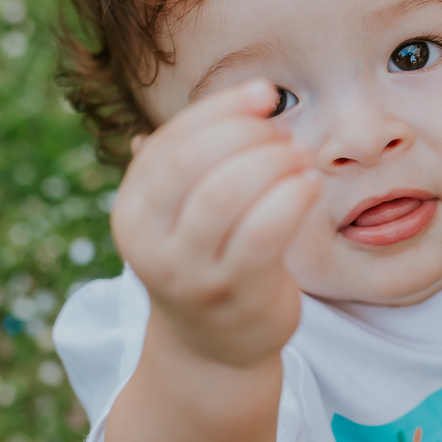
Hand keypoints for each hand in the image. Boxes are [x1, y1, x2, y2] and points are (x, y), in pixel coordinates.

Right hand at [110, 80, 320, 368]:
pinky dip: (291, 198)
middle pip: (194, 161)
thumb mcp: (183, 211)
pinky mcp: (235, 294)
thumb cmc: (208, 258)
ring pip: (227, 193)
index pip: (171, 141)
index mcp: (132, 211)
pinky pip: (263, 233)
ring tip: (300, 160)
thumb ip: (201, 158)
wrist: (213, 347)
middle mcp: (149, 242)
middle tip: (285, 137)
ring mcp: (190, 273)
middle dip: (248, 136)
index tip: (265, 95)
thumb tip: (249, 96)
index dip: (221, 109)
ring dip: (273, 163)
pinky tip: (309, 186)